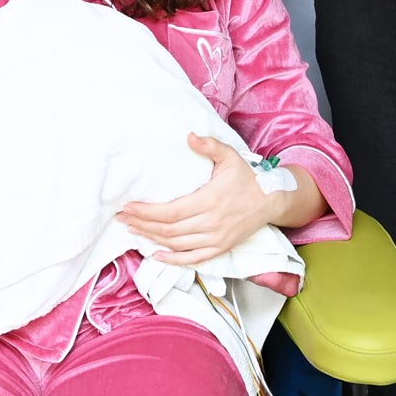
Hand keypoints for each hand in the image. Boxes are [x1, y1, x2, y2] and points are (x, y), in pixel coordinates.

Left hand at [117, 134, 273, 266]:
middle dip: (142, 224)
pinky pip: (194, 258)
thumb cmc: (248, 177)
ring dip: (152, 239)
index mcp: (210, 201)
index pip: (171, 212)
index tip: (128, 206)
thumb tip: (189, 136)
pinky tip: (156, 255)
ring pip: (177, 244)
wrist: (273, 200)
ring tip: (133, 230)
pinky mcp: (222, 247)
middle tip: (122, 218)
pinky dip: (174, 259)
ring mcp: (217, 238)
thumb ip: (209, 146)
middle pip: (169, 230)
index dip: (147, 212)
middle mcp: (211, 223)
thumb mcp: (230, 156)